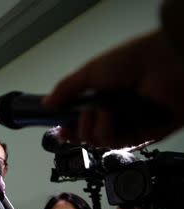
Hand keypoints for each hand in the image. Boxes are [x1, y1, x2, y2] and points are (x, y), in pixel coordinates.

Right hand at [43, 29, 183, 147]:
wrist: (165, 63)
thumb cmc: (134, 59)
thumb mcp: (91, 71)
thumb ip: (67, 89)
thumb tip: (48, 102)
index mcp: (103, 96)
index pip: (79, 118)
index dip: (66, 125)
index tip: (55, 125)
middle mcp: (115, 112)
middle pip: (87, 134)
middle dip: (74, 131)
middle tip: (69, 124)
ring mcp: (128, 124)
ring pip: (98, 141)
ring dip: (89, 130)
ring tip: (93, 113)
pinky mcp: (142, 135)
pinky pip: (116, 144)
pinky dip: (106, 132)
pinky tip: (106, 116)